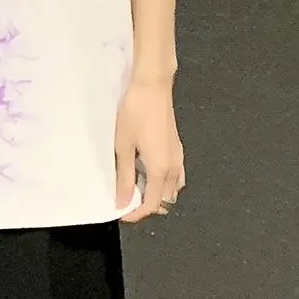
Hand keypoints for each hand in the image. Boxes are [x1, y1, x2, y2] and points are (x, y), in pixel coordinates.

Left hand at [114, 79, 184, 222]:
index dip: (136, 213)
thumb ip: (125, 176)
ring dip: (155, 191)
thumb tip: (123, 201)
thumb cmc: (136, 111)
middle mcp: (174, 166)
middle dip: (147, 204)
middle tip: (126, 197)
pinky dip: (161, 179)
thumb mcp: (124, 146)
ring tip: (134, 183)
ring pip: (172, 187)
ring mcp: (178, 155)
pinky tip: (144, 167)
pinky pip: (174, 173)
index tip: (121, 212)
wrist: (152, 85)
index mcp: (161, 170)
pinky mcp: (176, 145)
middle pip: (165, 199)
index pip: (152, 204)